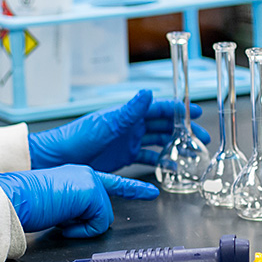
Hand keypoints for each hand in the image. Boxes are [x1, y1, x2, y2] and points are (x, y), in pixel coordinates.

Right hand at [0, 165, 158, 237]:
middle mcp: (86, 173)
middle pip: (103, 210)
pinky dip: (82, 230)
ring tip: (60, 219)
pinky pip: (98, 224)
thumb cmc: (25, 202)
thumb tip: (80, 221)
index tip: (150, 192)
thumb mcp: (56, 204)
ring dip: (83, 226)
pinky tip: (64, 222)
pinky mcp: (90, 191)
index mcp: (77, 174)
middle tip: (62, 220)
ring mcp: (90, 180)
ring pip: (102, 218)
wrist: (14, 198)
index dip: (132, 189)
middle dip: (87, 223)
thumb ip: (75, 207)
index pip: (110, 183)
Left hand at [27, 89, 209, 172]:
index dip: (178, 110)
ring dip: (175, 145)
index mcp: (128, 115)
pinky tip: (171, 169)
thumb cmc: (77, 137)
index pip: (159, 108)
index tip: (197, 112)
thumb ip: (130, 110)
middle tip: (203, 137)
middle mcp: (130, 127)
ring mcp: (127, 142)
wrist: (58, 158)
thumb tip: (148, 92)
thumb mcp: (107, 123)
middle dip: (184, 129)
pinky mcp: (123, 158)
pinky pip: (146, 159)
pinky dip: (160, 163)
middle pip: (163, 125)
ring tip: (193, 152)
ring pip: (158, 141)